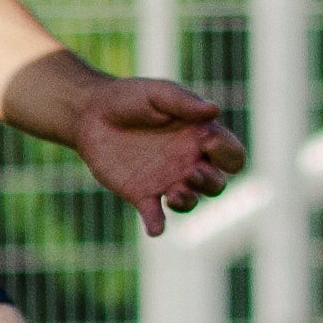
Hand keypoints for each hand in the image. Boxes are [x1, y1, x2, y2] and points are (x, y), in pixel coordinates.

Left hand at [68, 78, 247, 234]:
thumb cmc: (130, 97)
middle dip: (210, 183)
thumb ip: (184, 102)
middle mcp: (188, 163)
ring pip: (190, 202)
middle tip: (191, 173)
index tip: (207, 141)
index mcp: (200, 138)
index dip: (227, 154)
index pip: (232, 156)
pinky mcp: (141, 194)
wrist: (90, 113)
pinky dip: (157, 224)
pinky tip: (155, 229)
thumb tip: (215, 110)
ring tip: (173, 193)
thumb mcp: (158, 93)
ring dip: (187, 202)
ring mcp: (166, 181)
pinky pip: (155, 216)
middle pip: (216, 184)